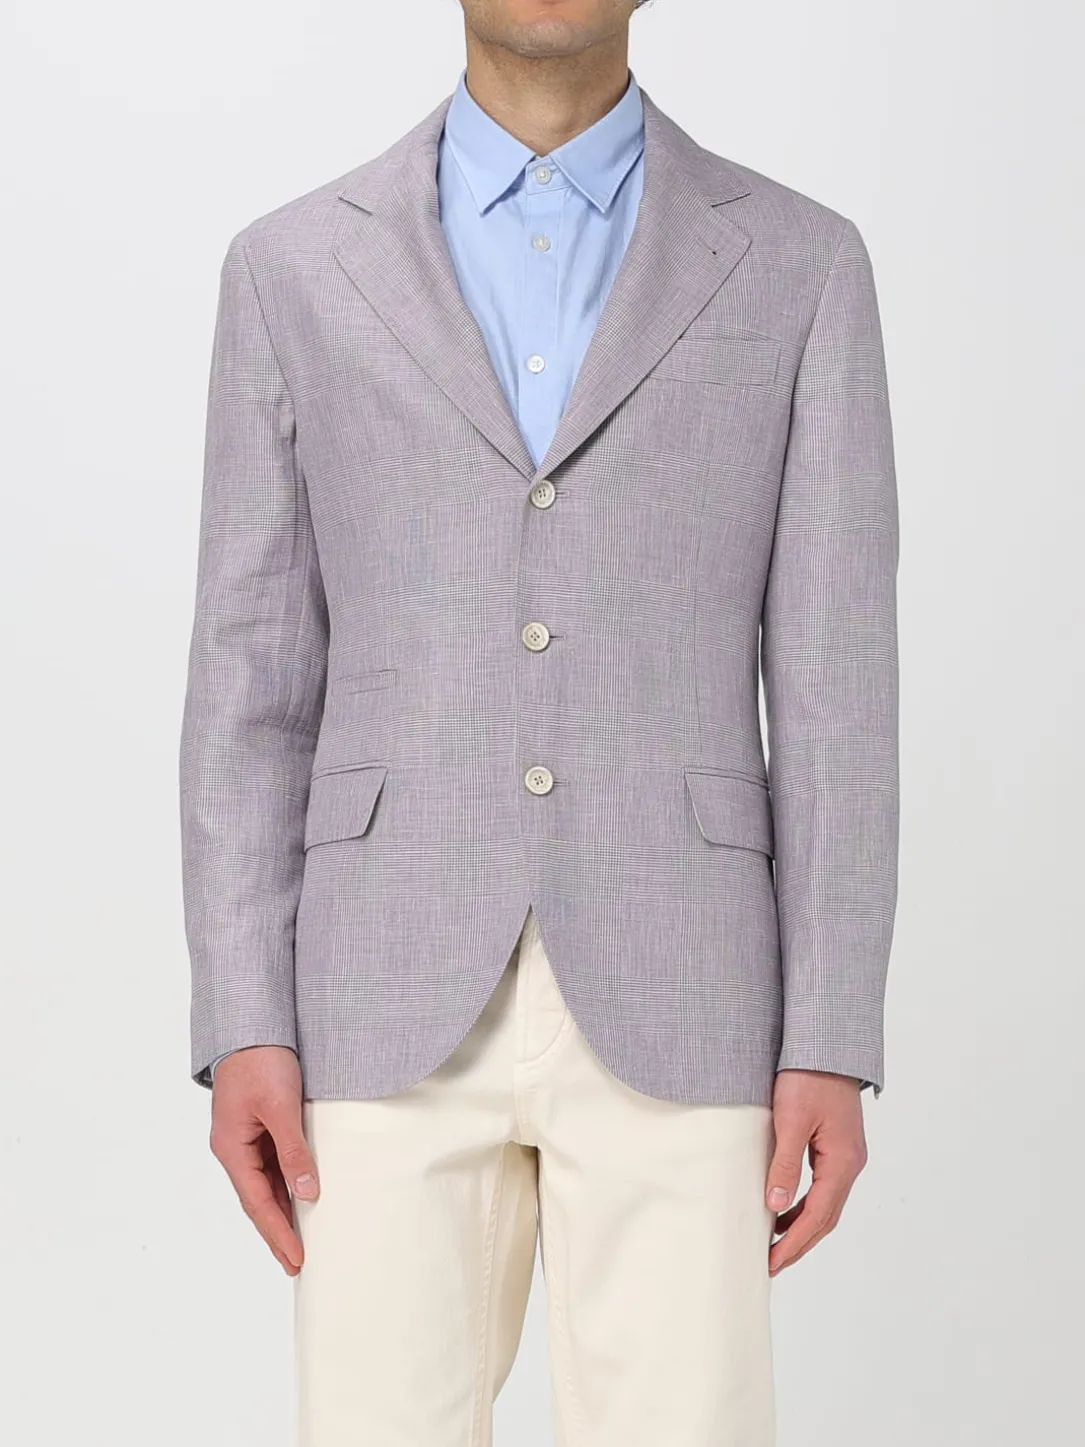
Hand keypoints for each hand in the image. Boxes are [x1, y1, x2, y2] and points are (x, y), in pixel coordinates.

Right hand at [208, 1045, 319, 1275]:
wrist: (252, 1024)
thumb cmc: (262, 1060)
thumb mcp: (280, 1107)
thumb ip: (293, 1150)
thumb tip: (307, 1192)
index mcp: (232, 1147)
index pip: (257, 1202)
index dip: (277, 1233)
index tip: (296, 1259)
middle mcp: (234, 1147)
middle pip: (257, 1199)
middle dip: (277, 1232)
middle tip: (296, 1264)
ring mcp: (244, 1137)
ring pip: (264, 1183)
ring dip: (282, 1210)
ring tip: (300, 1240)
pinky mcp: (257, 1124)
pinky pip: (271, 1163)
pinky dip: (285, 1183)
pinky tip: (300, 1194)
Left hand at [765, 1069, 866, 1275]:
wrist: (825, 1044)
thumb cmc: (808, 1076)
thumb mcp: (791, 1121)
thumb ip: (785, 1165)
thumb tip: (776, 1207)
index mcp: (843, 1161)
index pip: (818, 1216)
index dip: (795, 1243)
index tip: (772, 1262)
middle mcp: (850, 1163)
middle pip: (826, 1216)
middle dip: (799, 1242)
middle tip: (771, 1263)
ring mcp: (846, 1154)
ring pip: (826, 1203)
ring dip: (802, 1225)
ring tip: (774, 1243)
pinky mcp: (837, 1145)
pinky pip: (822, 1186)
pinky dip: (805, 1203)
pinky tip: (784, 1206)